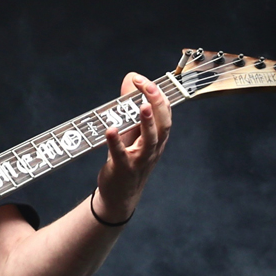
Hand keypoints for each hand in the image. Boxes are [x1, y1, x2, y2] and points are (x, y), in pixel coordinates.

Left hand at [94, 73, 171, 221]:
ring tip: (141, 106)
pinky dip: (116, 142)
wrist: (120, 196)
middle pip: (163, 124)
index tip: (142, 79)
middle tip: (147, 85)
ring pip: (149, 140)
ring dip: (147, 122)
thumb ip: (130, 107)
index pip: (165, 112)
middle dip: (157, 103)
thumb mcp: (131, 132)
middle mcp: (153, 148)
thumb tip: (130, 81)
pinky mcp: (124, 169)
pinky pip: (121, 154)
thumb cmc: (128, 161)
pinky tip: (110, 130)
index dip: (157, 94)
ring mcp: (140, 159)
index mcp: (157, 138)